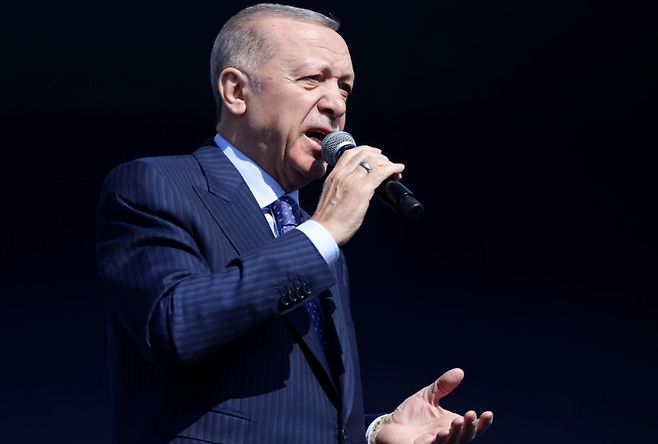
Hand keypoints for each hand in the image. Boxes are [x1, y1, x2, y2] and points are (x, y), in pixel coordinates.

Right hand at [311, 145, 403, 245]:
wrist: (324, 231)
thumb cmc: (328, 221)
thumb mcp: (331, 197)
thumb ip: (340, 189)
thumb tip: (352, 191)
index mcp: (334, 176)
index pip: (350, 153)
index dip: (366, 150)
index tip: (375, 154)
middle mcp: (342, 174)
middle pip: (364, 154)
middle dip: (379, 157)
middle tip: (388, 165)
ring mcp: (352, 180)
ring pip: (373, 160)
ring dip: (387, 163)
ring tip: (395, 170)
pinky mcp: (362, 189)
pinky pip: (381, 172)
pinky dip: (392, 168)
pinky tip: (398, 170)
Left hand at [373, 368, 492, 443]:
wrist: (390, 425)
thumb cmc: (412, 414)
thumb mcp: (428, 396)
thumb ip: (443, 386)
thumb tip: (459, 371)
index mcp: (451, 426)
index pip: (471, 428)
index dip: (482, 423)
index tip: (488, 413)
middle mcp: (446, 437)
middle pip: (464, 438)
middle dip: (469, 427)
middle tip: (471, 414)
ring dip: (455, 435)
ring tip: (457, 422)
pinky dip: (437, 442)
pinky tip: (441, 433)